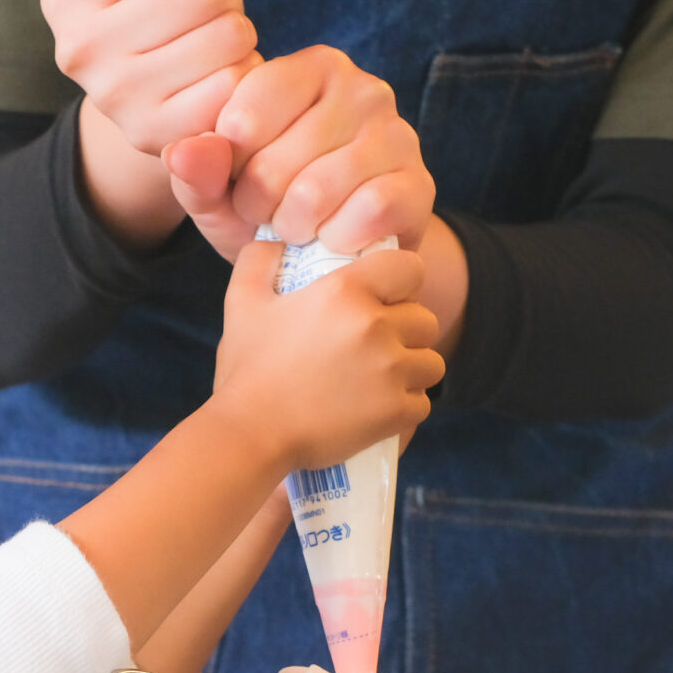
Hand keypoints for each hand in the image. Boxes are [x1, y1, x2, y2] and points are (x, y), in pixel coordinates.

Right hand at [41, 0, 257, 157]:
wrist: (165, 91)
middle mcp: (78, 51)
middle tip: (205, 8)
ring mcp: (117, 100)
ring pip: (226, 36)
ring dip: (237, 31)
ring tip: (212, 40)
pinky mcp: (161, 137)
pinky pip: (234, 87)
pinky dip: (242, 74)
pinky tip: (218, 76)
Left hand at [166, 47, 435, 262]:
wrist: (337, 252)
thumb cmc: (272, 207)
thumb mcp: (219, 191)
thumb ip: (195, 171)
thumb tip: (184, 153)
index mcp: (310, 69)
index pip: (243, 115)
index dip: (229, 167)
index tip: (236, 178)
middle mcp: (361, 88)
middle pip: (276, 162)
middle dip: (258, 205)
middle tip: (267, 213)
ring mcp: (397, 134)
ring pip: (317, 192)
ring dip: (294, 228)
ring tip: (296, 226)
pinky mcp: (419, 183)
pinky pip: (364, 214)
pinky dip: (336, 240)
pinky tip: (333, 239)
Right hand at [210, 239, 441, 472]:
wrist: (250, 434)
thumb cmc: (246, 369)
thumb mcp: (242, 302)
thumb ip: (259, 259)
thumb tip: (275, 239)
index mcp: (345, 291)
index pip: (410, 268)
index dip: (401, 283)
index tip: (384, 300)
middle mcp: (376, 327)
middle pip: (425, 319)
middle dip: (407, 332)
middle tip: (377, 347)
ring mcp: (390, 372)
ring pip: (430, 363)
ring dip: (412, 371)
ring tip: (381, 380)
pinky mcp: (396, 412)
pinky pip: (423, 403)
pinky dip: (405, 407)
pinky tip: (378, 409)